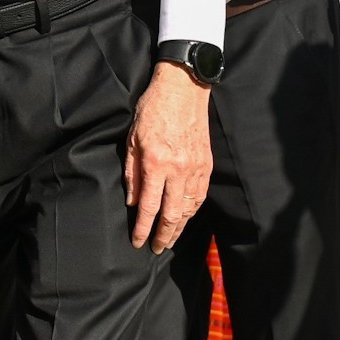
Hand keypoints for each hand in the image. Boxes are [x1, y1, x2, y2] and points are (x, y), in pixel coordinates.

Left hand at [124, 62, 212, 253]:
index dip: (143, 228)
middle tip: (156, 249)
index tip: (138, 242)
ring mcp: (196, 168)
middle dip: (163, 236)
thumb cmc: (153, 110)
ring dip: (180, 227)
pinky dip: (193, 210)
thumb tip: (132, 200)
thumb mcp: (132, 138)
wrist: (183, 89)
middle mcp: (178, 169)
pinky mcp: (206, 164)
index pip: (148, 206)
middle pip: (173, 214)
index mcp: (156, 163)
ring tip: (170, 238)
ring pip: (190, 208)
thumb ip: (132, 172)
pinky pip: (200, 195)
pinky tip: (186, 217)